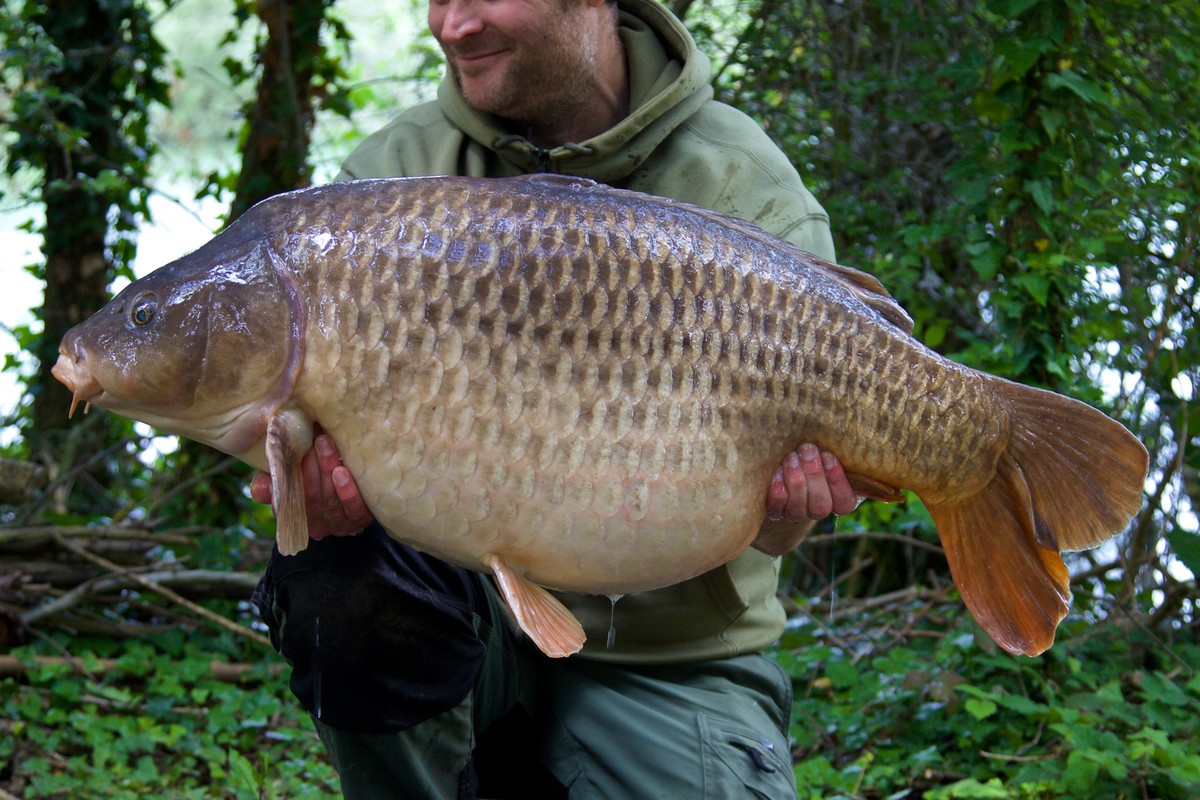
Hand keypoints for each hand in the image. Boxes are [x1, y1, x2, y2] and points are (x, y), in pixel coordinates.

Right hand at [249, 429, 374, 539]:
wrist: (358, 486)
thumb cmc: (317, 476)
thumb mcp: (291, 477)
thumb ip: (273, 480)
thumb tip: (261, 489)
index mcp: (295, 514)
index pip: (285, 503)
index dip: (285, 482)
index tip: (286, 456)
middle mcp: (316, 524)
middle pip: (310, 498)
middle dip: (310, 468)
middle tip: (311, 440)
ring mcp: (339, 523)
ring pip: (331, 500)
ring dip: (327, 470)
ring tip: (326, 444)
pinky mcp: (360, 518)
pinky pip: (354, 509)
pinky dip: (347, 491)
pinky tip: (342, 472)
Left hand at [765, 443, 858, 520]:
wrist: (780, 463)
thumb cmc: (808, 453)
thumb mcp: (823, 450)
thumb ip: (832, 447)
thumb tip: (844, 423)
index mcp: (837, 498)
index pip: (845, 502)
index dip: (837, 481)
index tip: (828, 456)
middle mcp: (816, 509)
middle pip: (821, 506)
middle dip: (814, 476)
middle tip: (807, 449)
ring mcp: (795, 513)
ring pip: (799, 509)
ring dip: (795, 481)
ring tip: (791, 458)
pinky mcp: (775, 511)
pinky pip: (777, 509)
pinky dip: (777, 492)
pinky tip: (776, 473)